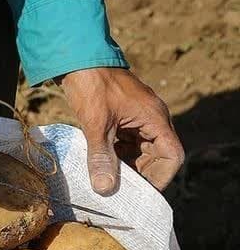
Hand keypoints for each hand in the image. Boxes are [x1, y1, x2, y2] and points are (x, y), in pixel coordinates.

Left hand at [59, 68, 184, 194]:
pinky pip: (125, 144)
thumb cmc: (92, 85)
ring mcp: (137, 119)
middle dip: (138, 174)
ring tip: (104, 178)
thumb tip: (105, 189)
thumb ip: (101, 157)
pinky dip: (115, 156)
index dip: (159, 177)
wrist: (77, 58)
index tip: (137, 191)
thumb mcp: (96, 124)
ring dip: (124, 167)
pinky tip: (98, 162)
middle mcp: (151, 120)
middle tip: (115, 188)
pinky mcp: (122, 119)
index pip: (172, 156)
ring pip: (139, 152)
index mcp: (155, 119)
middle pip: (156, 157)